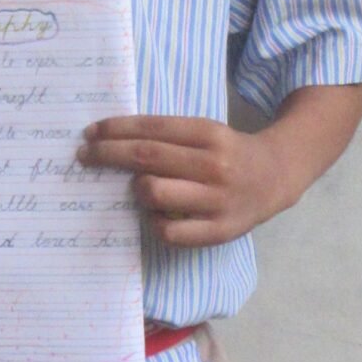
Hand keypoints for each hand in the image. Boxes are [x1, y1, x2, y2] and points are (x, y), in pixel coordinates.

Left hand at [77, 115, 284, 247]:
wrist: (276, 177)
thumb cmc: (228, 153)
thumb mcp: (206, 133)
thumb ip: (168, 136)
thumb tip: (113, 141)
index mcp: (209, 134)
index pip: (151, 129)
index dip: (115, 131)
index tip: (90, 133)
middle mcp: (213, 165)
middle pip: (146, 158)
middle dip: (108, 154)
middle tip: (85, 155)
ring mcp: (217, 200)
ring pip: (154, 193)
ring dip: (136, 189)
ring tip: (137, 188)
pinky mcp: (219, 230)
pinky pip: (169, 232)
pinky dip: (153, 223)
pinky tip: (153, 215)